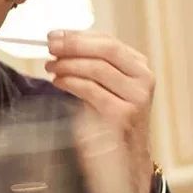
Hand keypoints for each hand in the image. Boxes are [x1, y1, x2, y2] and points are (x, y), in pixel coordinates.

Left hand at [46, 29, 155, 192]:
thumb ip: (90, 63)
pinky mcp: (123, 115)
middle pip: (106, 50)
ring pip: (98, 68)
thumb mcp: (106, 86)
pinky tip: (58, 82)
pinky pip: (91, 91)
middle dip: (74, 45)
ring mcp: (136, 98)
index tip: (54, 35)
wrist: (126, 157)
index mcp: (139, 66)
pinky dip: (71, 83)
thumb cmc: (110, 118)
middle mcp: (143, 79)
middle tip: (50, 46)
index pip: (108, 41)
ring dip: (69, 64)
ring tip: (50, 67)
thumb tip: (59, 42)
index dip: (78, 36)